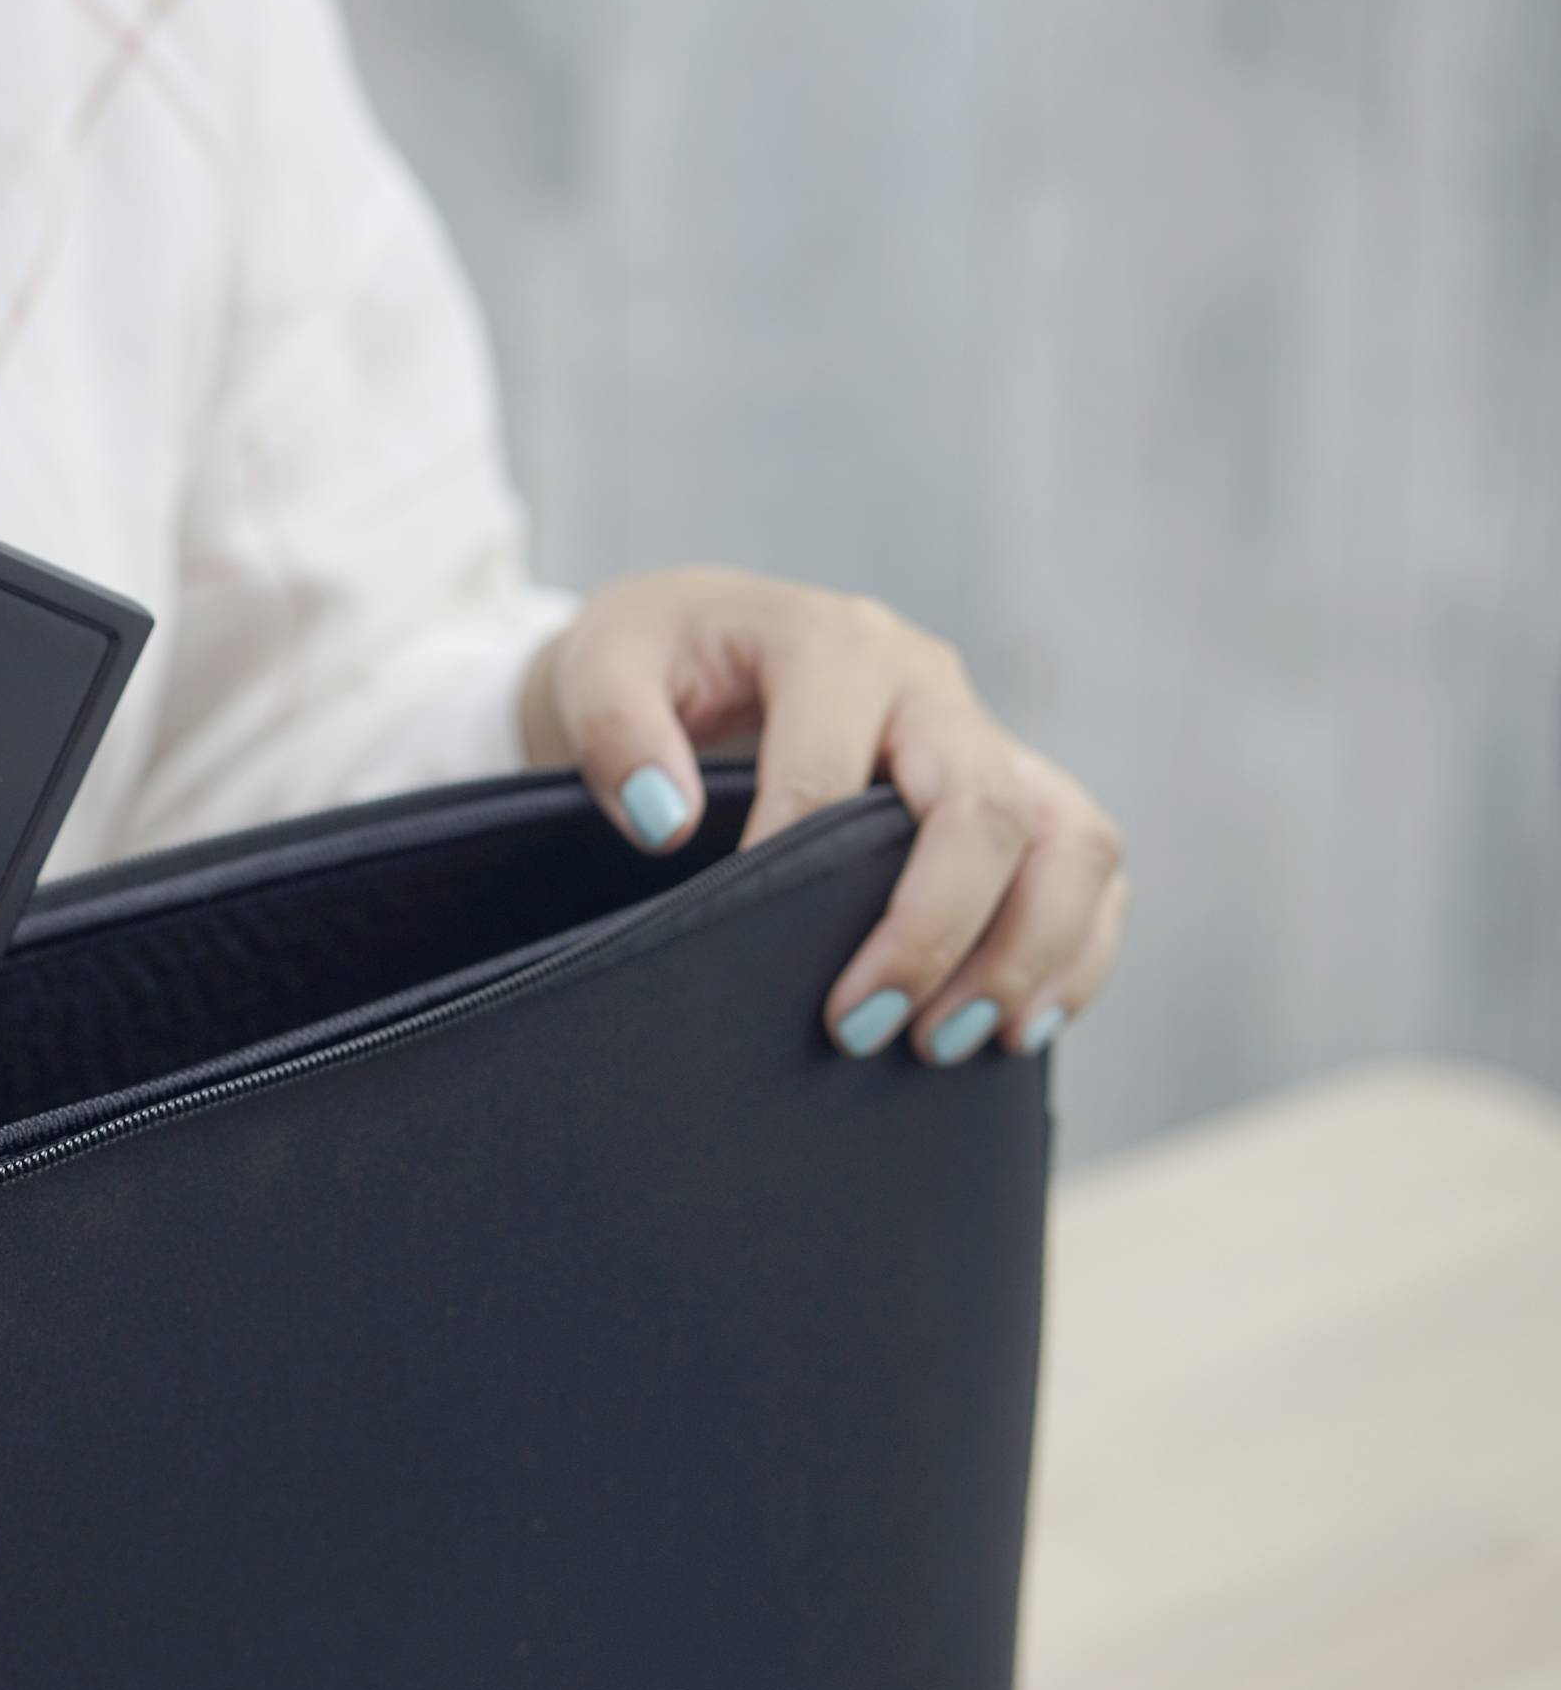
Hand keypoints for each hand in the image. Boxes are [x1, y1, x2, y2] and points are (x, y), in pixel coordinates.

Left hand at [523, 566, 1125, 1063]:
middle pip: (986, 809)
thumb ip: (613, 730)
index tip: (743, 947)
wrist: (698, 647)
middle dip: (933, 931)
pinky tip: (1014, 1029)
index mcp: (832, 645)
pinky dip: (1075, 952)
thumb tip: (665, 823)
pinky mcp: (1019, 791)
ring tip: (945, 1045)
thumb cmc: (653, 661)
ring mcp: (988, 737)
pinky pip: (1090, 867)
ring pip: (1070, 839)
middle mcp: (930, 685)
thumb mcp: (600, 666)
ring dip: (1026, 953)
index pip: (834, 769)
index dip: (794, 863)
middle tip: (857, 1027)